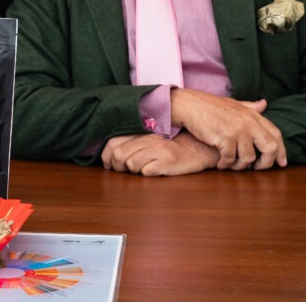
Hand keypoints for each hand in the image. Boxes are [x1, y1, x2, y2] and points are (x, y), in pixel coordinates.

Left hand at [101, 132, 219, 175]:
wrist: (198, 149)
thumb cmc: (172, 147)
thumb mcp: (151, 140)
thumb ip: (133, 144)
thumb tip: (111, 157)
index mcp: (143, 133)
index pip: (113, 142)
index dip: (106, 155)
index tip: (108, 164)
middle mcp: (149, 140)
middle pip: (119, 154)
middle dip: (117, 166)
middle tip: (123, 170)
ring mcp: (159, 150)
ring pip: (132, 164)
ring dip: (133, 170)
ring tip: (142, 168)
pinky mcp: (168, 162)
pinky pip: (147, 171)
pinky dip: (147, 173)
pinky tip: (155, 170)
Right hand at [170, 89, 286, 170]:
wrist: (189, 105)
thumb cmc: (210, 106)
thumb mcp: (233, 104)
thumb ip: (250, 107)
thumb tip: (264, 104)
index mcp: (252, 114)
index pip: (275, 134)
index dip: (281, 150)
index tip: (281, 162)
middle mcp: (248, 122)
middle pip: (270, 148)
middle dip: (266, 163)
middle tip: (257, 169)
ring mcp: (237, 130)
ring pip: (249, 158)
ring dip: (240, 166)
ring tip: (231, 165)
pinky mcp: (225, 138)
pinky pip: (230, 159)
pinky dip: (225, 165)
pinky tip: (220, 163)